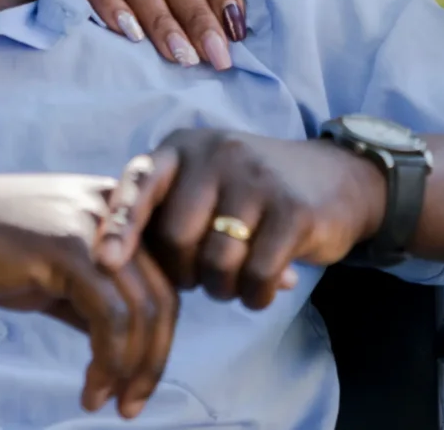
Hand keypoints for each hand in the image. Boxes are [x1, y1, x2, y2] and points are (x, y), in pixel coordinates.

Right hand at [0, 172, 178, 418]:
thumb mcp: (54, 272)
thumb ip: (91, 300)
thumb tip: (121, 349)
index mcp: (120, 214)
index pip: (163, 282)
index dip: (159, 338)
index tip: (138, 381)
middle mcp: (118, 213)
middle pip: (163, 298)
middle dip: (153, 360)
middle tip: (132, 404)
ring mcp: (95, 228)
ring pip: (142, 311)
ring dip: (131, 369)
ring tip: (106, 402)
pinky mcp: (67, 248)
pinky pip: (109, 315)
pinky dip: (108, 360)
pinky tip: (91, 386)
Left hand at [101, 131, 383, 309]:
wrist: (339, 178)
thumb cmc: (252, 192)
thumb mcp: (204, 182)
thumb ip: (164, 210)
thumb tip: (110, 263)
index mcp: (184, 148)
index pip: (139, 184)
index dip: (120, 224)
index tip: (104, 261)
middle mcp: (217, 154)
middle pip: (175, 238)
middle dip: (184, 272)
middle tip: (204, 275)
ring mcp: (257, 179)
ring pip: (215, 262)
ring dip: (222, 288)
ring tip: (236, 279)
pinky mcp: (293, 210)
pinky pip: (256, 275)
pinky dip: (255, 295)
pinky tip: (264, 288)